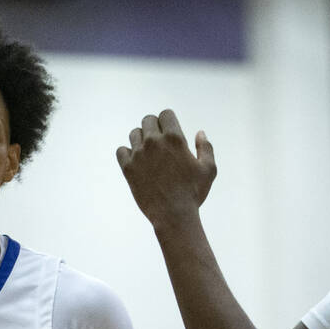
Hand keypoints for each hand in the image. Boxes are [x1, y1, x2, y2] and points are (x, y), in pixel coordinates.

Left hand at [116, 109, 216, 227]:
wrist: (173, 215)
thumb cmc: (193, 193)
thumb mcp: (208, 169)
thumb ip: (205, 147)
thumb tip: (200, 132)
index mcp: (174, 138)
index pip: (165, 114)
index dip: (168, 121)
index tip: (169, 132)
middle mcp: (154, 142)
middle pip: (148, 120)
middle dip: (154, 127)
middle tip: (159, 142)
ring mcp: (139, 154)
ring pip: (134, 133)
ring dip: (141, 139)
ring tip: (149, 153)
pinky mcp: (128, 168)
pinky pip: (121, 150)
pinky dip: (127, 154)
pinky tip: (136, 162)